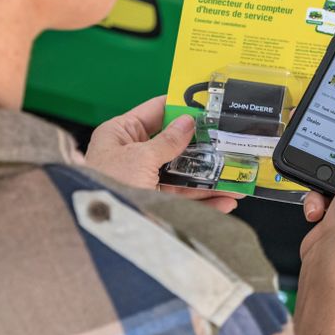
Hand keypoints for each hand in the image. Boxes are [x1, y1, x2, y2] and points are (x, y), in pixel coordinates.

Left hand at [84, 96, 241, 212]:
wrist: (100, 229)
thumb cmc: (108, 185)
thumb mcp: (140, 157)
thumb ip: (168, 141)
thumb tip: (188, 121)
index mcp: (120, 133)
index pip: (155, 111)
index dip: (180, 107)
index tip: (207, 105)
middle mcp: (132, 154)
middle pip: (173, 144)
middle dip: (201, 146)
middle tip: (228, 143)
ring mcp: (143, 179)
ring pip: (181, 174)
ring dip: (208, 177)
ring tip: (234, 180)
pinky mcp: (152, 202)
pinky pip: (181, 198)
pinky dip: (204, 201)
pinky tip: (224, 202)